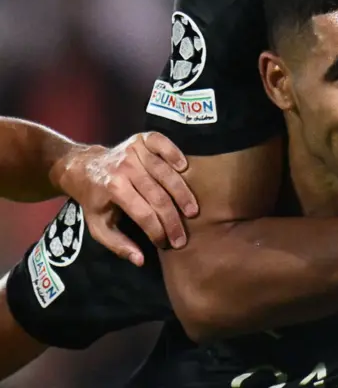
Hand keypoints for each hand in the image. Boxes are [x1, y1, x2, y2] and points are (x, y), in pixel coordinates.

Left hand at [51, 132, 198, 264]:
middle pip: (157, 196)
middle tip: (183, 237)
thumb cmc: (95, 199)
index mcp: (113, 188)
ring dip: (182, 193)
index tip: (166, 244)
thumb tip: (140, 260)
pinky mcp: (141, 139)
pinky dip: (174, 153)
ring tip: (193, 211)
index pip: (143, 213)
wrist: (83, 168)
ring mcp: (134, 151)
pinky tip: (184, 168)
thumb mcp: (98, 225)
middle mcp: (125, 168)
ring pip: (165, 172)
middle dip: (173, 220)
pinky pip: (162, 143)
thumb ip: (117, 244)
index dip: (157, 231)